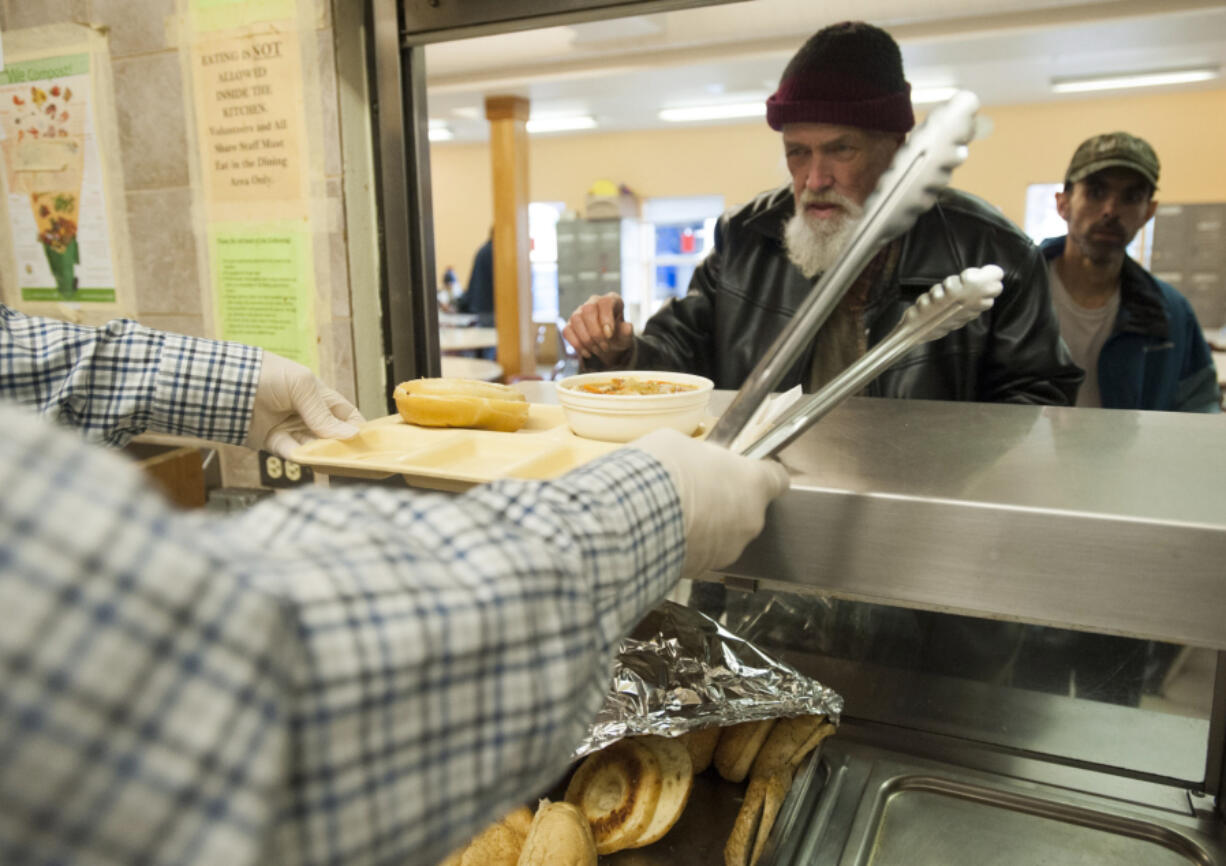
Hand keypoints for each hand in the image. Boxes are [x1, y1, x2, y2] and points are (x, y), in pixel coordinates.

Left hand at [244, 351, 364, 458]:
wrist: (227, 381)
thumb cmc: (268, 374)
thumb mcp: (302, 388)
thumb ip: (323, 415)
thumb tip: (351, 435)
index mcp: (320, 397)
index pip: (348, 416)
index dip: (359, 429)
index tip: (370, 444)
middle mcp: (308, 415)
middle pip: (333, 437)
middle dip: (342, 447)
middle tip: (354, 460)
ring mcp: (291, 429)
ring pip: (314, 447)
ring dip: (322, 454)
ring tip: (332, 460)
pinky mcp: (273, 442)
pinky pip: (292, 453)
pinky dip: (300, 457)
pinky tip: (308, 457)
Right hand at [563, 293, 634, 365]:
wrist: (609, 344)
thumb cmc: (618, 335)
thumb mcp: (626, 335)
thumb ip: (627, 331)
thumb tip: (627, 327)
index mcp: (611, 300)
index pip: (605, 302)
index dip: (606, 319)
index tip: (610, 335)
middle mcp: (593, 302)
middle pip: (588, 309)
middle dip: (596, 332)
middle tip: (605, 347)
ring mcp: (579, 312)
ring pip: (576, 319)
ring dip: (587, 339)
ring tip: (598, 350)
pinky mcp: (570, 324)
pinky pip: (567, 331)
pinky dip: (577, 344)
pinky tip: (588, 353)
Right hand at [634, 429, 790, 578]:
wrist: (631, 518)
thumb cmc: (662, 473)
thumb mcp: (683, 445)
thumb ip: (704, 458)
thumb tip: (700, 464)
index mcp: (753, 483)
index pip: (778, 478)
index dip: (762, 473)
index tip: (747, 470)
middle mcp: (750, 520)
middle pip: (748, 508)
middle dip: (726, 500)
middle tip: (695, 488)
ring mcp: (729, 549)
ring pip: (725, 533)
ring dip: (707, 524)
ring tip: (673, 510)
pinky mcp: (704, 569)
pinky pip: (702, 552)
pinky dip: (688, 544)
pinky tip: (663, 530)